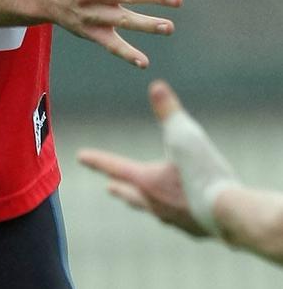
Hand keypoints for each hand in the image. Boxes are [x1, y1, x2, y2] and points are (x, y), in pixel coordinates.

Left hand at [78, 81, 206, 234]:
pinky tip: (179, 215)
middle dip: (120, 189)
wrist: (233, 214)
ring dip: (144, 203)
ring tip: (141, 201)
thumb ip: (168, 110)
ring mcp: (175, 220)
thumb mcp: (184, 134)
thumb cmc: (204, 172)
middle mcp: (156, 203)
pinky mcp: (195, 229)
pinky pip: (177, 220)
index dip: (97, 159)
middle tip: (108, 187)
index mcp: (147, 180)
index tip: (80, 157)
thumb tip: (156, 85)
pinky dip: (172, 213)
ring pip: (153, 210)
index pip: (115, 166)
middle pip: (131, 194)